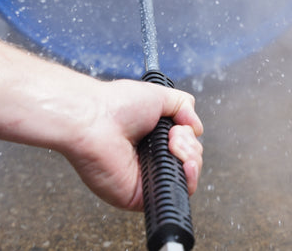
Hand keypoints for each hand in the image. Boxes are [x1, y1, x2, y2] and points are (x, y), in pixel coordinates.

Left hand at [59, 79, 202, 210]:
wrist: (94, 119)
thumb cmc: (115, 106)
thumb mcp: (159, 95)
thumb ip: (184, 106)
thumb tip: (197, 127)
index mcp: (151, 139)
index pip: (184, 148)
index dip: (189, 141)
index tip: (182, 129)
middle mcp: (149, 160)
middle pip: (190, 164)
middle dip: (191, 147)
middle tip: (174, 135)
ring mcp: (145, 178)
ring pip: (186, 179)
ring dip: (190, 158)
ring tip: (171, 143)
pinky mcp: (141, 196)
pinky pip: (173, 193)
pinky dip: (185, 178)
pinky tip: (179, 161)